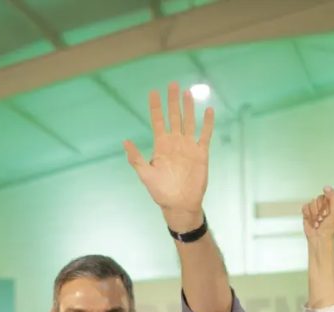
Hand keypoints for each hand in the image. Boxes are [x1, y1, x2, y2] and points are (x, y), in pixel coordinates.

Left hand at [123, 82, 213, 231]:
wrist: (180, 204)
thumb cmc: (161, 192)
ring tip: (187, 92)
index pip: (158, 121)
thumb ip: (136, 158)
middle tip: (172, 84)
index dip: (155, 107)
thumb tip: (125, 142)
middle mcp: (175, 143)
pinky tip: (208, 111)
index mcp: (161, 146)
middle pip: (174, 117)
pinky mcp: (201, 153)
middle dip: (172, 101)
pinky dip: (207, 123)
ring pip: (189, 122)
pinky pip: (205, 135)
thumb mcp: (145, 175)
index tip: (153, 92)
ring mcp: (188, 146)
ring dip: (188, 108)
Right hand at [302, 187, 333, 242]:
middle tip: (323, 218)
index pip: (329, 194)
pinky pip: (305, 207)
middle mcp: (326, 204)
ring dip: (314, 214)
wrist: (319, 239)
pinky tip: (312, 221)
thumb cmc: (329, 228)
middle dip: (320, 209)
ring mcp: (317, 208)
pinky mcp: (309, 212)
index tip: (328, 213)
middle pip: (319, 198)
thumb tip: (326, 187)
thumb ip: (333, 197)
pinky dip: (308, 215)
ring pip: (312, 202)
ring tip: (317, 221)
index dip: (327, 203)